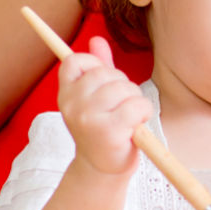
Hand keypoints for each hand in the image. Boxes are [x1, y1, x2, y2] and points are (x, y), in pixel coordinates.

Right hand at [58, 36, 152, 175]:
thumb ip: (97, 68)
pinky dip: (144, 112)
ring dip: (136, 101)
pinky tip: (136, 126)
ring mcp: (88, 118)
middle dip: (123, 86)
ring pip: (125, 88)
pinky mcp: (108, 131)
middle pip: (107, 73)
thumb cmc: (102, 131)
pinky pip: (137, 105)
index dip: (95, 64)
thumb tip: (97, 39)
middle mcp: (72, 105)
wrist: (102, 170)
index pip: (75, 61)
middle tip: (121, 107)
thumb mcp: (95, 98)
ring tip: (129, 119)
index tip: (104, 82)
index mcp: (66, 94)